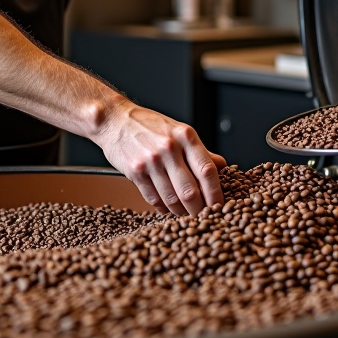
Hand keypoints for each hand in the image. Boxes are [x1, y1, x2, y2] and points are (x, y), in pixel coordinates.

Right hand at [96, 97, 225, 214]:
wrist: (115, 120)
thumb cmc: (148, 125)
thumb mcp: (178, 130)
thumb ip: (200, 150)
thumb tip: (221, 166)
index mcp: (185, 136)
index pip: (208, 170)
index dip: (216, 193)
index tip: (219, 206)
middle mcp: (169, 148)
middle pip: (190, 191)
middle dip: (199, 210)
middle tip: (203, 217)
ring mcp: (151, 161)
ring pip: (172, 198)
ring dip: (180, 212)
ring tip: (184, 213)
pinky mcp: (135, 171)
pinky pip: (154, 199)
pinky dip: (163, 208)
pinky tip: (166, 207)